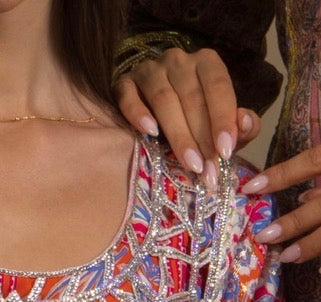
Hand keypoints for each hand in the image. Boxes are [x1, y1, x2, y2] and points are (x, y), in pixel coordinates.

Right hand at [115, 48, 259, 183]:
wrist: (154, 110)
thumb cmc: (195, 119)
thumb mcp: (222, 122)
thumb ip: (240, 125)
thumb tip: (246, 124)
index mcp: (206, 62)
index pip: (218, 85)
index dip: (223, 118)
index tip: (226, 152)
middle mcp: (178, 60)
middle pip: (191, 97)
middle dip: (201, 137)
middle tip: (207, 171)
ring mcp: (149, 70)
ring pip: (163, 99)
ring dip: (178, 134)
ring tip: (189, 164)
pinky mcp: (124, 84)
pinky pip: (128, 96)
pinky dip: (138, 113)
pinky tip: (149, 133)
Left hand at [244, 148, 320, 263]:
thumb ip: (319, 173)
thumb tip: (301, 199)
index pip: (310, 162)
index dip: (281, 175)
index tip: (249, 188)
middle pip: (320, 205)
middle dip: (293, 223)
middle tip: (263, 236)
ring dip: (310, 245)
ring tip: (286, 257)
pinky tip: (317, 271)